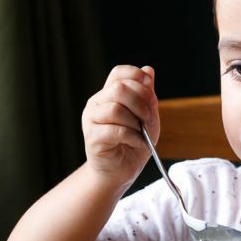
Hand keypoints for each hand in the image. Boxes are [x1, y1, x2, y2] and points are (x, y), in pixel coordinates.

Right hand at [82, 65, 157, 186]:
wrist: (121, 171)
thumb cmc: (133, 143)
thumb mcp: (147, 116)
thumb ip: (146, 95)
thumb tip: (149, 70)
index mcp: (108, 94)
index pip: (118, 73)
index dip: (136, 76)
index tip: (149, 88)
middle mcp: (96, 104)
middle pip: (118, 88)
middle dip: (141, 102)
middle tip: (148, 119)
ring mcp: (91, 120)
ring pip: (115, 109)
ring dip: (136, 122)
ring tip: (141, 133)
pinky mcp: (92, 138)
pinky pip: (115, 130)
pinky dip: (132, 136)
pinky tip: (138, 142)